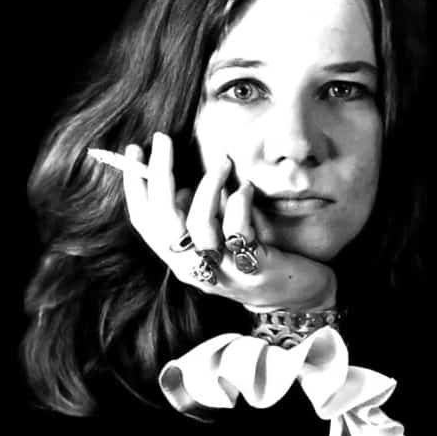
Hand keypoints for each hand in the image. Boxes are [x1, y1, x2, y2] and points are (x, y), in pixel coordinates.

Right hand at [122, 132, 336, 312]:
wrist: (302, 295)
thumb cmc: (257, 258)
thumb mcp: (219, 239)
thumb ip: (197, 220)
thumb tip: (179, 189)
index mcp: (180, 259)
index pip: (144, 223)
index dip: (135, 186)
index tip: (134, 151)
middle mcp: (194, 270)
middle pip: (163, 221)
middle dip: (160, 175)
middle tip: (164, 140)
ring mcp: (223, 273)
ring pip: (199, 226)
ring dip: (209, 186)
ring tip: (223, 162)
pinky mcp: (252, 271)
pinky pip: (237, 232)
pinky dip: (240, 204)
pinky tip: (247, 190)